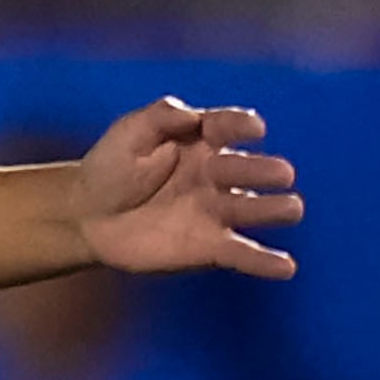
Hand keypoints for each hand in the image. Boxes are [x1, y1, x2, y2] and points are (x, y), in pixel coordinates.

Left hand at [75, 98, 301, 279]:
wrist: (87, 214)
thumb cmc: (110, 167)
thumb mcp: (128, 132)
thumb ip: (158, 117)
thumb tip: (189, 113)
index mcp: (197, 142)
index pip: (226, 128)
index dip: (242, 125)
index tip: (254, 128)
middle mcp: (215, 175)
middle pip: (246, 169)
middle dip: (262, 170)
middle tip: (278, 173)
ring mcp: (215, 211)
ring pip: (253, 209)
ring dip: (275, 208)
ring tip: (291, 208)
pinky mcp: (210, 246)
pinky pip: (242, 254)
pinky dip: (265, 262)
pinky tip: (285, 266)